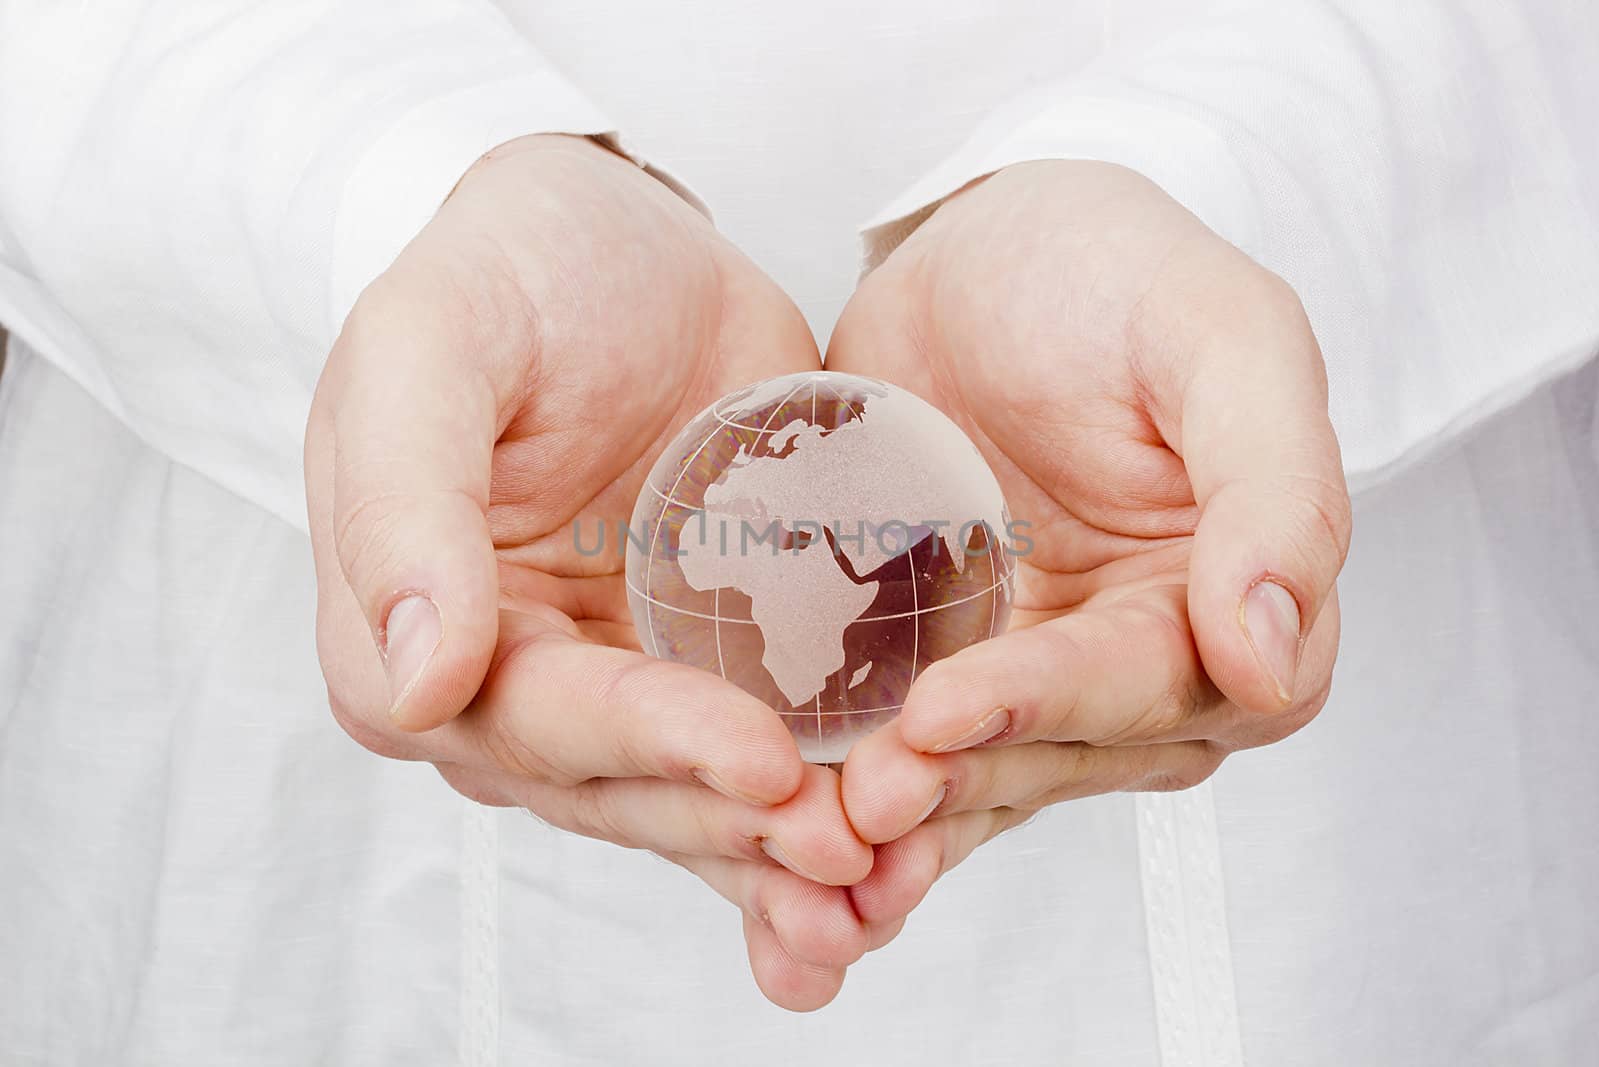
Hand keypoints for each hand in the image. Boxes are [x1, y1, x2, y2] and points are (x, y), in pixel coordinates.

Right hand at [304, 135, 873, 1009]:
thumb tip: (416, 676)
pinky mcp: (706, 666)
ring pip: (689, 801)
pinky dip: (814, 812)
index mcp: (411, 628)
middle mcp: (508, 682)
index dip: (644, 745)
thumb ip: (405, 502)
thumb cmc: (509, 276)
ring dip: (780, 855)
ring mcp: (613, 682)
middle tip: (854, 844)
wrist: (620, 243)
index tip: (763, 761)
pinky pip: (757, 758)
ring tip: (887, 885)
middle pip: (617, 787)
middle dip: (732, 826)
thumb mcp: (428, 346)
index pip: (526, 718)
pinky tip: (892, 866)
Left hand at [826, 161, 1351, 933]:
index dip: (1056, 703)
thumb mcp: (1220, 336)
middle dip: (962, 782)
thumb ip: (1275, 486)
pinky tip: (783, 850)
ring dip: (906, 827)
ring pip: (984, 778)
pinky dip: (853, 800)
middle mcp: (1140, 659)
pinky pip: (909, 752)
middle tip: (857, 800)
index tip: (948, 708)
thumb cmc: (1114, 273)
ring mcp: (1034, 672)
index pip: (1158, 682)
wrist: (980, 253)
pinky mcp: (940, 667)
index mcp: (1229, 596)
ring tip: (812, 852)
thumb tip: (1276, 655)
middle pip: (1062, 755)